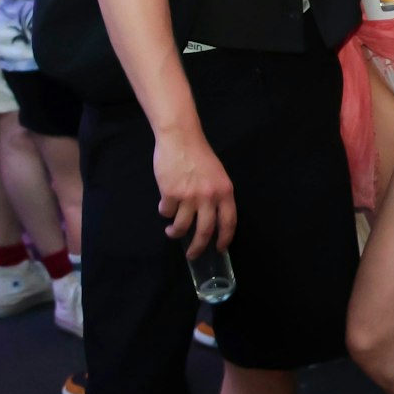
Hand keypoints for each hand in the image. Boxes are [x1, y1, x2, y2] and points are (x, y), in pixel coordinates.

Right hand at [152, 129, 234, 257]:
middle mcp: (209, 197)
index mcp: (225, 192)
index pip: (229, 222)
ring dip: (175, 232)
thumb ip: (216, 196)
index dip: (225, 239)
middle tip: (193, 255)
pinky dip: (165, 213)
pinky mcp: (171, 194)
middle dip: (198, 248)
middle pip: (205, 231)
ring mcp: (189, 196)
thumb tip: (211, 221)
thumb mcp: (217, 175)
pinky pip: (167, 213)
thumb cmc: (199, 155)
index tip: (220, 249)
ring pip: (182, 226)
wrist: (180, 138)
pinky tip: (165, 207)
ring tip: (171, 231)